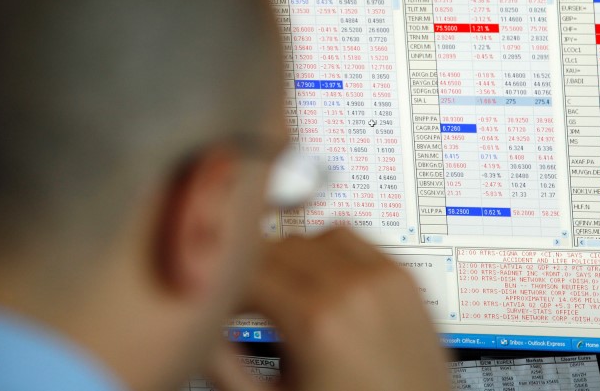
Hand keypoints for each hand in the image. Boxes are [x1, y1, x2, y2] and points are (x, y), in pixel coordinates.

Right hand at [205, 227, 450, 390]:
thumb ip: (224, 366)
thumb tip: (195, 329)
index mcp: (317, 320)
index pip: (246, 270)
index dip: (221, 285)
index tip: (215, 302)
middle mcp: (354, 287)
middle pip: (277, 246)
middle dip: (253, 271)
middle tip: (244, 303)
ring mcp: (385, 277)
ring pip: (313, 233)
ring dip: (291, 257)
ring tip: (285, 295)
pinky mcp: (404, 276)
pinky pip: (354, 239)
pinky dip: (329, 252)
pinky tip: (322, 284)